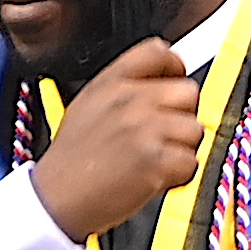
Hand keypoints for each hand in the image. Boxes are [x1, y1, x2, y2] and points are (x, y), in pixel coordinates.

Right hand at [28, 33, 206, 241]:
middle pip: (188, 92)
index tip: (173, 84)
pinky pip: (190, 161)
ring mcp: (145, 128)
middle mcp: (130, 100)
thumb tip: (161, 82)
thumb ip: (123, 88)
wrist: (56, 199)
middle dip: (181, 115)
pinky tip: (153, 177)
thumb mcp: (88, 105)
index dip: (174, 68)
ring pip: (194, 129)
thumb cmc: (71, 160)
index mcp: (112, 82)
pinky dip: (178, 175)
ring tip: (152, 159)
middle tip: (161, 135)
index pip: (158, 51)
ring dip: (180, 149)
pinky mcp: (156, 160)